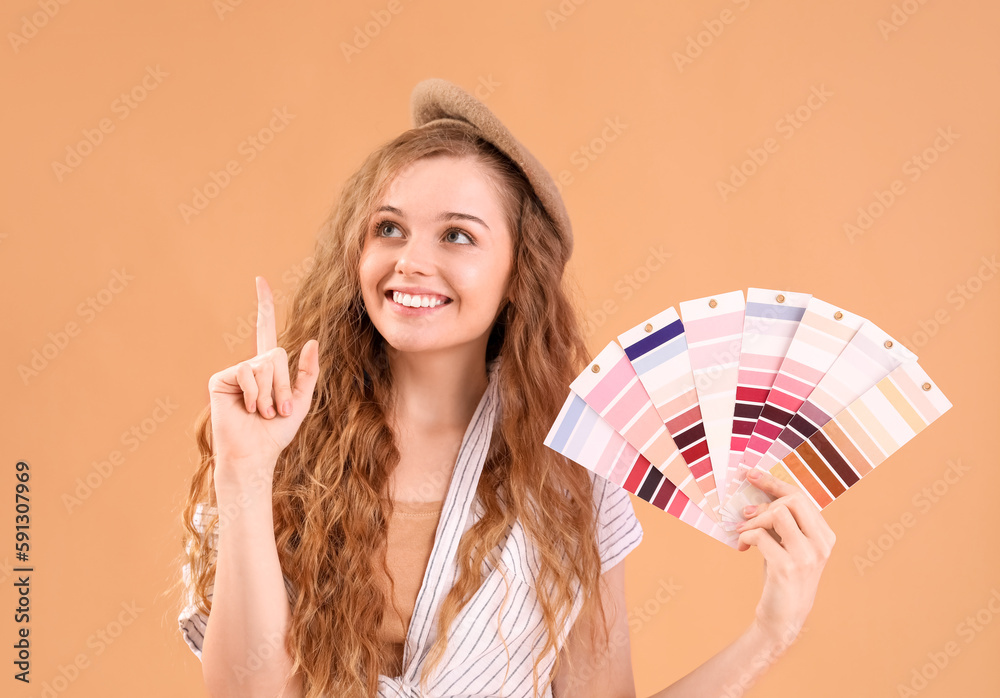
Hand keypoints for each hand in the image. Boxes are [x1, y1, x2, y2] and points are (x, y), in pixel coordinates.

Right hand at [207, 275, 320, 475]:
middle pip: (276, 354)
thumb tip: (311, 341)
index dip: (263, 306)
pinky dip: (255, 393)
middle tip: (279, 409)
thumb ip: (308, 373)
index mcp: (267, 369)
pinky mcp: (219, 379)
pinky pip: (246, 372)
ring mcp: (233, 372)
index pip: (265, 330)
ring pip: (264, 365)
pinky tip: (249, 409)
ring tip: (264, 413)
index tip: (260, 280)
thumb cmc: (276, 433)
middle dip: (284, 385)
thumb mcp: (302, 402)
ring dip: (271, 394)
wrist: (255, 454)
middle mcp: (249, 366)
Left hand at [735, 469, 835, 645]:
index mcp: (825, 535)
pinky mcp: (787, 567)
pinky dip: (746, 537)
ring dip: (753, 521)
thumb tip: (758, 495)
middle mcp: (821, 544)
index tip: (750, 473)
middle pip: (793, 500)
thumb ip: (782, 522)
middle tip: (744, 513)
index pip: (801, 496)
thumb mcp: (788, 545)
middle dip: (764, 502)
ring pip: (777, 514)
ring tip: (742, 533)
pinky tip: (742, 548)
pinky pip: (760, 536)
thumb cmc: (782, 577)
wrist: (783, 617)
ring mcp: (807, 556)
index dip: (774, 482)